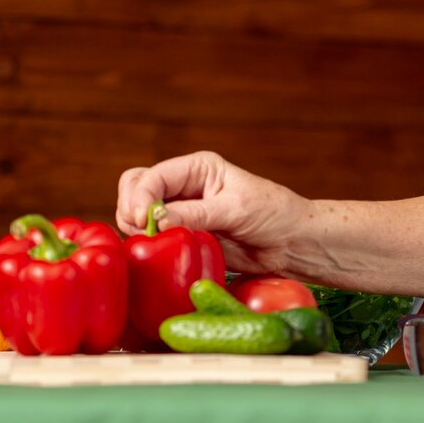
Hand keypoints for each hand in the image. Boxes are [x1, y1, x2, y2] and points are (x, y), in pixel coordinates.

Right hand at [116, 151, 311, 274]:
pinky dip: (148, 245)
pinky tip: (160, 253)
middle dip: (132, 210)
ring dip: (138, 230)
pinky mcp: (183, 237)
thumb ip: (197, 214)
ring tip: (157, 243)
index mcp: (198, 169)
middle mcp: (184, 187)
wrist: (291, 243)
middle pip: (135, 190)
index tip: (144, 221)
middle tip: (144, 233)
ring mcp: (180, 213)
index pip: (152, 177)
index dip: (141, 197)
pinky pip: (152, 239)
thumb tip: (156, 221)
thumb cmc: (274, 215)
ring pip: (137, 215)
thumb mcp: (237, 209)